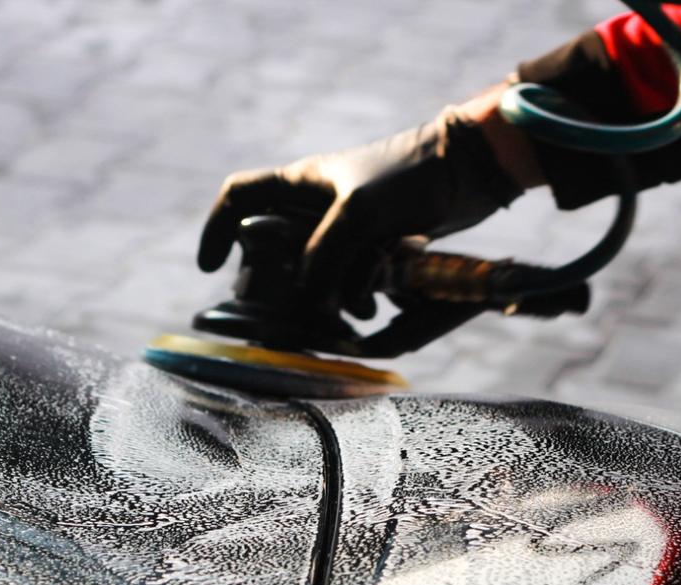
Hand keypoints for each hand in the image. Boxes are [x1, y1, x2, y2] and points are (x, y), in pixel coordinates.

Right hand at [198, 92, 534, 317]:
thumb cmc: (411, 177)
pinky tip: (371, 310)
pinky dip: (355, 301)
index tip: (209, 267)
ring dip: (325, 300)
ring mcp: (347, 232)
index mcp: (301, 184)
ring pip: (314, 277)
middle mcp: (317, 208)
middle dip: (278, 289)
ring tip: (345, 315)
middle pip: (273, 254)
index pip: (239, 198)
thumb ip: (323, 258)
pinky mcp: (375, 251)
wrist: (471, 172)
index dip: (217, 230)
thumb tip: (309, 303)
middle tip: (286, 315)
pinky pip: (350, 285)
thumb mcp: (357, 214)